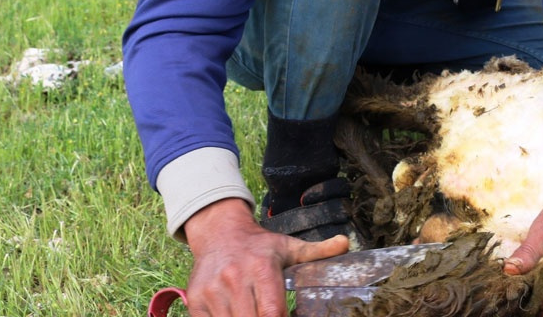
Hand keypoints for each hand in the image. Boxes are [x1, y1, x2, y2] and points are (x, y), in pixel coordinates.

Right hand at [182, 198, 349, 316]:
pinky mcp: (195, 301)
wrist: (219, 234)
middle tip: (271, 315)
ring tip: (255, 312)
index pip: (272, 312)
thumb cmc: (260, 246)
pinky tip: (238, 314)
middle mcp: (234, 279)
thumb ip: (318, 252)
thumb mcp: (289, 247)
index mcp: (261, 268)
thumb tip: (347, 244)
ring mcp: (212, 292)